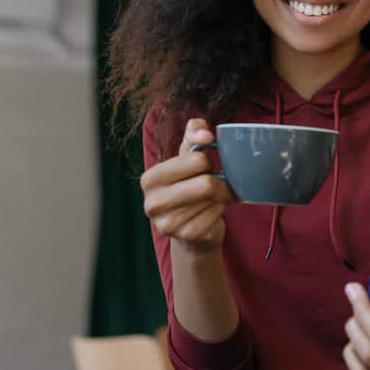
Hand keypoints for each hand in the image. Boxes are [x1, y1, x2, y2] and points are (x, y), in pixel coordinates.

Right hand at [140, 118, 235, 254]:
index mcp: (150, 179)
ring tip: (211, 198)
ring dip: (220, 198)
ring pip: (213, 201)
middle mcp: (152, 203)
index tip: (204, 167)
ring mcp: (168, 224)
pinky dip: (220, 211)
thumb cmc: (189, 185)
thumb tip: (205, 135)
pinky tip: (211, 212)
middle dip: (218, 181)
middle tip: (215, 183)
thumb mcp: (188, 156)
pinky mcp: (186, 237)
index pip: (196, 160)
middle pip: (206, 185)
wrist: (191, 228)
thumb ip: (194, 133)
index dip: (207, 161)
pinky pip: (216, 216)